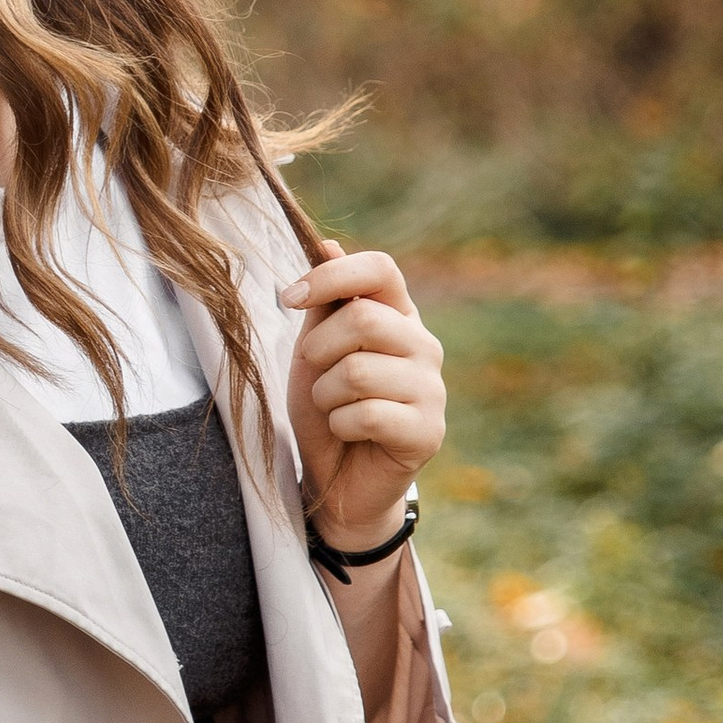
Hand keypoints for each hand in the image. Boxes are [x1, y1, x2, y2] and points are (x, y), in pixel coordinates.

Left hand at [280, 240, 445, 546]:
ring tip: (334, 409)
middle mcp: (423, 345)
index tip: (289, 298)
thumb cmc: (327, 408)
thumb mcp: (315, 350)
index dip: (331, 276)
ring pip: (360, 370)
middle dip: (319, 349)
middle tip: (316, 375)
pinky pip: (368, 414)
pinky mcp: (429, 431)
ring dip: (326, 395)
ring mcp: (432, 388)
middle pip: (364, 318)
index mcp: (398, 315)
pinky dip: (340, 425)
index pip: (380, 269)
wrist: (337, 480)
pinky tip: (350, 433)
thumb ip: (324, 303)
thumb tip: (328, 243)